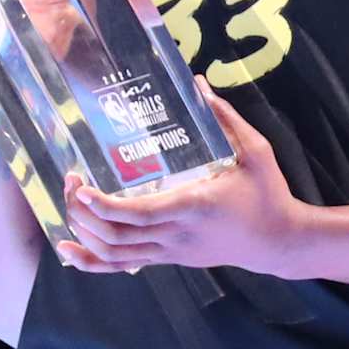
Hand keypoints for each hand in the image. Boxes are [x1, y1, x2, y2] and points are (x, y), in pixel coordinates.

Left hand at [59, 86, 307, 273]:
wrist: (278, 241)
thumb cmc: (267, 194)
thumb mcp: (256, 152)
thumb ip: (226, 119)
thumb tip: (198, 83)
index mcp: (194, 207)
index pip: (140, 214)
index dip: (105, 206)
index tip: (81, 188)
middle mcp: (178, 235)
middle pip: (118, 235)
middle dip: (84, 213)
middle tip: (72, 183)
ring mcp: (172, 251)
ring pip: (117, 255)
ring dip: (86, 235)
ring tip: (70, 208)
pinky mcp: (171, 259)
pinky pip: (124, 265)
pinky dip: (94, 261)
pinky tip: (70, 249)